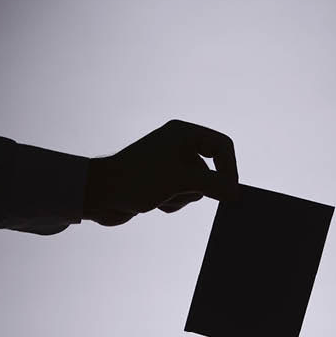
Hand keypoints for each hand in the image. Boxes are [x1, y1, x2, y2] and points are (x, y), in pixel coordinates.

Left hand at [84, 119, 240, 225]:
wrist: (99, 195)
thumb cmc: (136, 179)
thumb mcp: (181, 181)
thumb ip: (213, 185)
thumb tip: (236, 193)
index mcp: (183, 134)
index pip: (222, 147)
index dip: (229, 168)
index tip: (228, 191)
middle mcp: (179, 146)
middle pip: (212, 170)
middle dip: (198, 187)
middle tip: (182, 192)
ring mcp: (171, 165)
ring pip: (198, 187)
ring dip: (182, 197)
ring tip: (161, 196)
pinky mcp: (163, 183)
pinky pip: (183, 196)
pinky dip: (173, 203)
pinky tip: (154, 202)